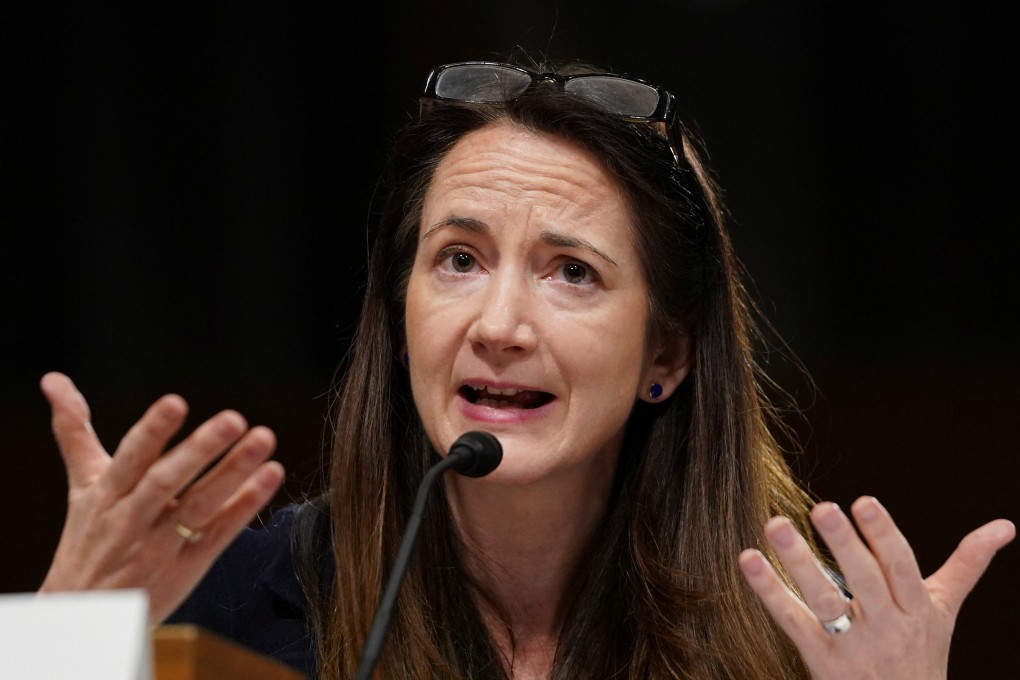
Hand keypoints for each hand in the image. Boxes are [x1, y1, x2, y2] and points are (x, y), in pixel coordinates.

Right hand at [38, 372, 284, 622]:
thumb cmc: (88, 539)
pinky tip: (270, 476)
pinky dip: (245, 506)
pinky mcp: (187, 568)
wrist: (83, 617)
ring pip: (199, 506)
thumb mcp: (82, 485)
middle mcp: (132, 519)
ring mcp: (161, 546)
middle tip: (234, 419)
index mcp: (107, 494)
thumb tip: (52, 380)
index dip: (153, 431)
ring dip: (234, 472)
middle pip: (166, 481)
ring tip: (264, 440)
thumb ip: (75, 432)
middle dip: (199, 450)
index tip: (176, 402)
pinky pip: (219, 533)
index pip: (130, 458)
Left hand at [739, 496, 1014, 678]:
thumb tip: (1005, 526)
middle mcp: (887, 628)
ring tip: (775, 525)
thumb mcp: (944, 610)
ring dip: (799, 563)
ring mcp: (852, 646)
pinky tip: (747, 560)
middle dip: (845, 545)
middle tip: (823, 508)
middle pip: (865, 583)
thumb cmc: (920, 654)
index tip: (864, 501)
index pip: (903, 569)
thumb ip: (967, 565)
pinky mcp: (821, 660)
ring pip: (825, 602)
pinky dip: (769, 592)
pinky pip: (792, 622)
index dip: (884, 536)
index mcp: (917, 610)